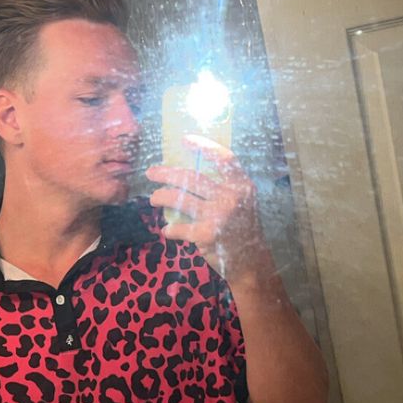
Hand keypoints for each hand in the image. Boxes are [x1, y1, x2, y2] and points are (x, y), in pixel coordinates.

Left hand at [146, 134, 264, 279]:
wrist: (251, 262)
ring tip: (153, 198)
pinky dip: (169, 229)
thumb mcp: (243, 202)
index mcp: (242, 186)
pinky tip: (167, 230)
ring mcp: (218, 216)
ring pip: (179, 199)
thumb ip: (224, 187)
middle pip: (191, 177)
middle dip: (165, 173)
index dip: (204, 146)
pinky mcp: (206, 234)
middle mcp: (231, 197)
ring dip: (160, 197)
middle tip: (151, 172)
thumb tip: (190, 173)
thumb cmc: (242, 230)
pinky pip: (178, 227)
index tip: (185, 140)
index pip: (224, 158)